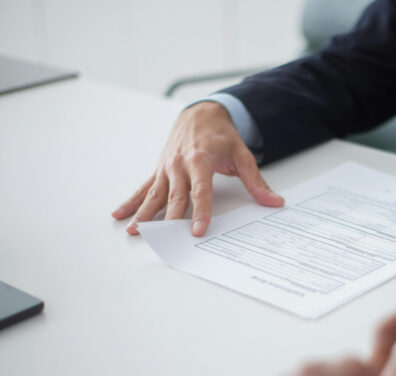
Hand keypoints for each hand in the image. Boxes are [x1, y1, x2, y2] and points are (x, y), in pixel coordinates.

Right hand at [111, 102, 283, 236]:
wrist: (200, 114)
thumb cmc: (221, 135)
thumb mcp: (243, 155)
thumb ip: (256, 181)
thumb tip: (274, 201)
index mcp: (200, 160)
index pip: (200, 191)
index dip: (200, 212)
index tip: (197, 230)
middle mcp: (180, 164)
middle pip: (175, 197)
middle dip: (170, 220)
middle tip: (166, 240)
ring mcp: (166, 168)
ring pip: (154, 195)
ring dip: (144, 214)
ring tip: (136, 231)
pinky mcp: (159, 170)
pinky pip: (144, 188)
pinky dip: (132, 202)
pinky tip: (120, 214)